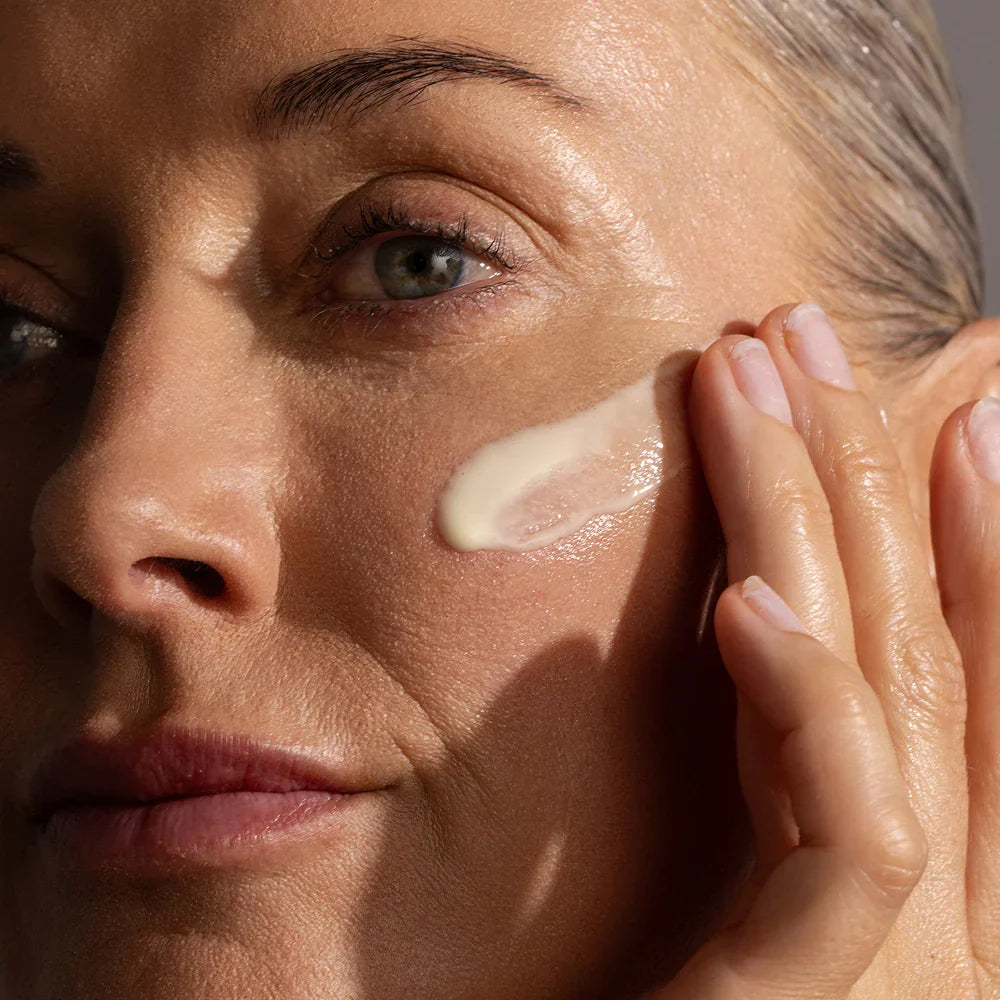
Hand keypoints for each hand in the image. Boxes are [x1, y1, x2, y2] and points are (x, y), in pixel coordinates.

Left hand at [646, 303, 999, 997]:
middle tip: (816, 333)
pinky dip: (810, 709)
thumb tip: (753, 626)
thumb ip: (770, 784)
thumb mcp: (730, 894)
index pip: (949, 671)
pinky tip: (747, 598)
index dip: (966, 529)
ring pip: (892, 692)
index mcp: (913, 873)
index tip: (943, 405)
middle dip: (870, 470)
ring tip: (766, 371)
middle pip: (916, 642)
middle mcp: (946, 902)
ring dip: (826, 517)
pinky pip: (854, 840)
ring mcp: (922, 957)